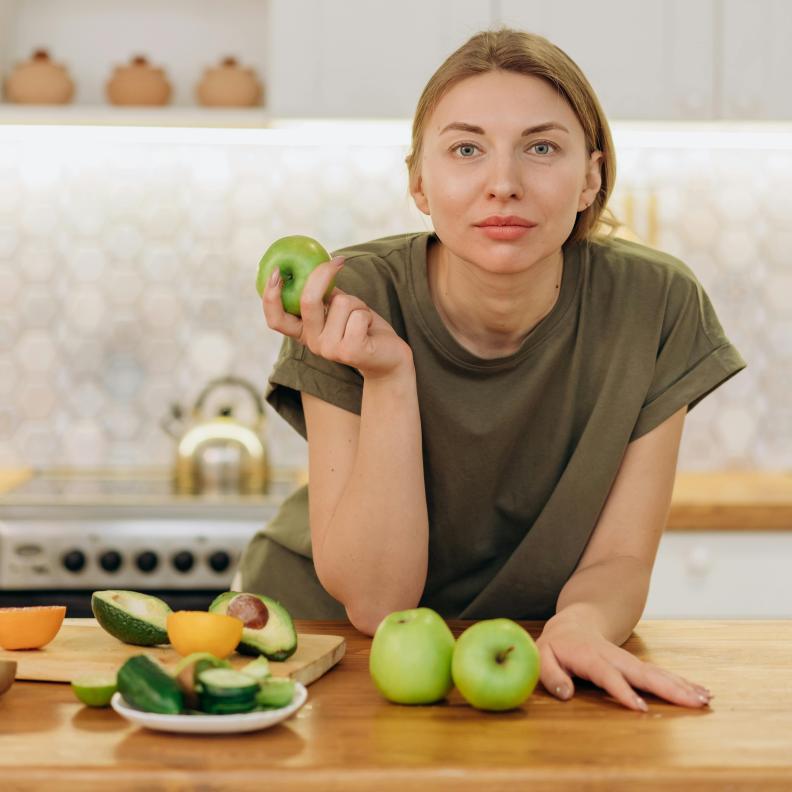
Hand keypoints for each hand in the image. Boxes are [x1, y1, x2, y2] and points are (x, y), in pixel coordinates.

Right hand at [262, 256, 411, 379]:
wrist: (389, 358)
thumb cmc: (362, 327)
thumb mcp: (339, 308)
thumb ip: (324, 294)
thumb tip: (314, 264)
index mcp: (305, 332)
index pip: (276, 319)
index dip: (270, 296)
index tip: (276, 271)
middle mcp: (312, 343)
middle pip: (308, 301)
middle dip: (322, 276)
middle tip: (337, 261)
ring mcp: (330, 350)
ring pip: (341, 303)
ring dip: (357, 303)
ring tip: (362, 318)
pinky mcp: (350, 352)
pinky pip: (358, 315)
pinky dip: (367, 314)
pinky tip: (369, 329)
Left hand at [536, 613, 712, 710]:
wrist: (574, 624)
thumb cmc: (556, 645)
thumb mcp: (542, 655)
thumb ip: (550, 674)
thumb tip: (566, 694)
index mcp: (588, 656)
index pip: (607, 674)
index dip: (622, 690)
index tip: (640, 707)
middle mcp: (613, 657)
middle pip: (641, 672)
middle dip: (666, 687)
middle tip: (691, 702)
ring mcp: (627, 660)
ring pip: (654, 672)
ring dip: (679, 685)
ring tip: (703, 699)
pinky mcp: (635, 665)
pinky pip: (658, 674)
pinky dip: (679, 683)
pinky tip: (699, 693)